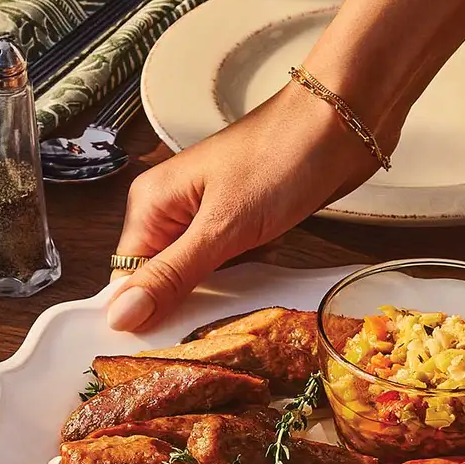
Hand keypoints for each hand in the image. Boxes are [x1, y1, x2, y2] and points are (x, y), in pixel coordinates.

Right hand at [106, 91, 383, 331]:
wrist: (344, 121)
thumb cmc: (282, 157)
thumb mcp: (222, 227)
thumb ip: (172, 276)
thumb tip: (119, 317)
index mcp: (152, 204)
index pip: (127, 278)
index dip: (145, 312)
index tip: (166, 342)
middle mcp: (173, 211)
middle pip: (161, 281)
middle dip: (189, 302)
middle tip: (215, 316)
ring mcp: (207, 217)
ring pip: (199, 278)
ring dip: (222, 291)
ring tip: (248, 283)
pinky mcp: (240, 224)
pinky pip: (229, 267)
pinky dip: (246, 276)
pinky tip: (264, 269)